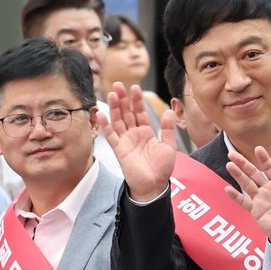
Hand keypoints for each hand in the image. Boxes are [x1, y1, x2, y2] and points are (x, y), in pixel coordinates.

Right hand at [99, 82, 177, 202]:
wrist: (154, 185)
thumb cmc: (161, 168)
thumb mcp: (169, 146)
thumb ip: (168, 129)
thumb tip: (169, 110)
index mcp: (146, 132)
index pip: (139, 112)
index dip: (137, 100)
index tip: (135, 88)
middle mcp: (133, 134)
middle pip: (126, 113)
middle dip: (122, 99)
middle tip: (119, 84)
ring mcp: (125, 140)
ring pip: (117, 120)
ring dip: (114, 107)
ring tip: (112, 93)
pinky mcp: (118, 149)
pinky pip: (110, 135)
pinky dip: (105, 124)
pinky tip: (101, 113)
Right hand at [226, 148, 270, 248]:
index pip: (270, 168)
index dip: (264, 159)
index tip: (258, 149)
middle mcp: (269, 189)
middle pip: (254, 173)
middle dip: (244, 163)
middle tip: (233, 153)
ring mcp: (261, 199)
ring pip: (247, 184)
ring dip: (238, 175)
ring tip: (229, 164)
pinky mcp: (255, 210)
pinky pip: (244, 201)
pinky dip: (236, 196)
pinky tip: (228, 188)